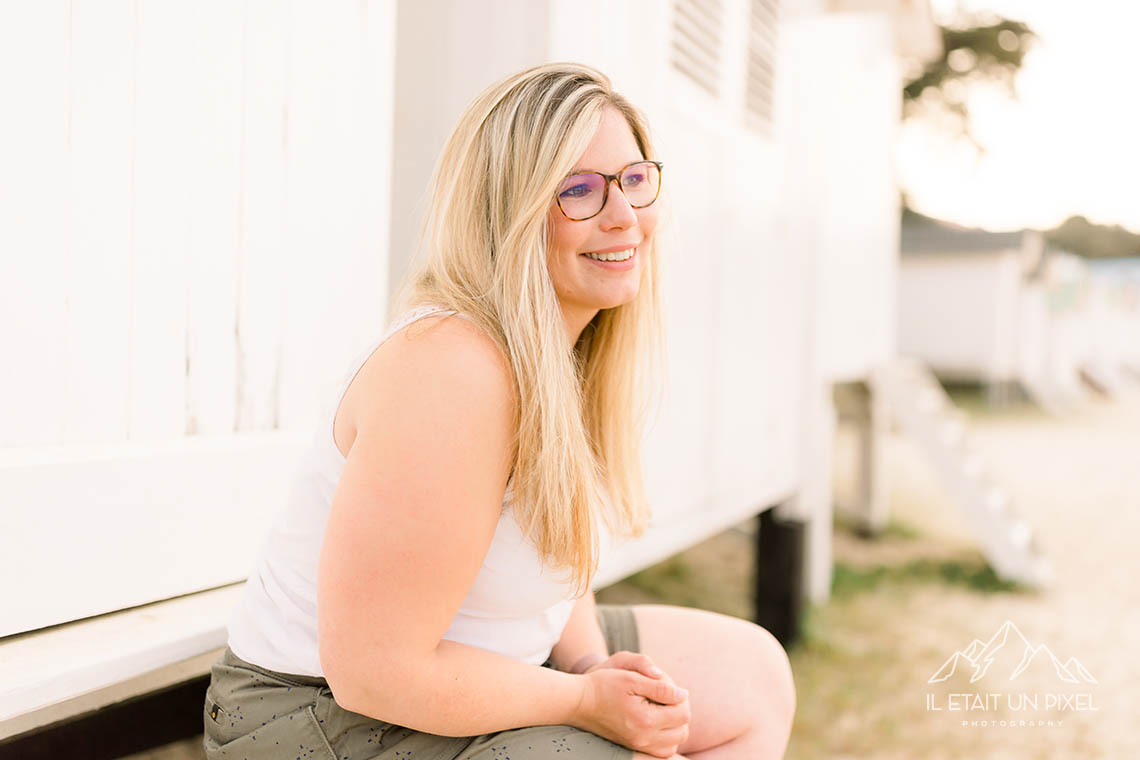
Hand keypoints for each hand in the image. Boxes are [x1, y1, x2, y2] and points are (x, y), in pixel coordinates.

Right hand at [571, 655, 690, 758]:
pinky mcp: (632, 748)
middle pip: (682, 731)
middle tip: (669, 697)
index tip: (670, 687)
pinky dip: (666, 739)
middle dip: (681, 712)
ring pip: (673, 744)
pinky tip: (658, 723)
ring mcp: (638, 745)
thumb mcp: (632, 677)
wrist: (580, 701)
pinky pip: (661, 752)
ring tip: (664, 709)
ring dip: (675, 727)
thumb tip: (683, 694)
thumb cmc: (604, 685)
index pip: (683, 713)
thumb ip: (661, 687)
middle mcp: (643, 738)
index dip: (681, 697)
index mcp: (645, 719)